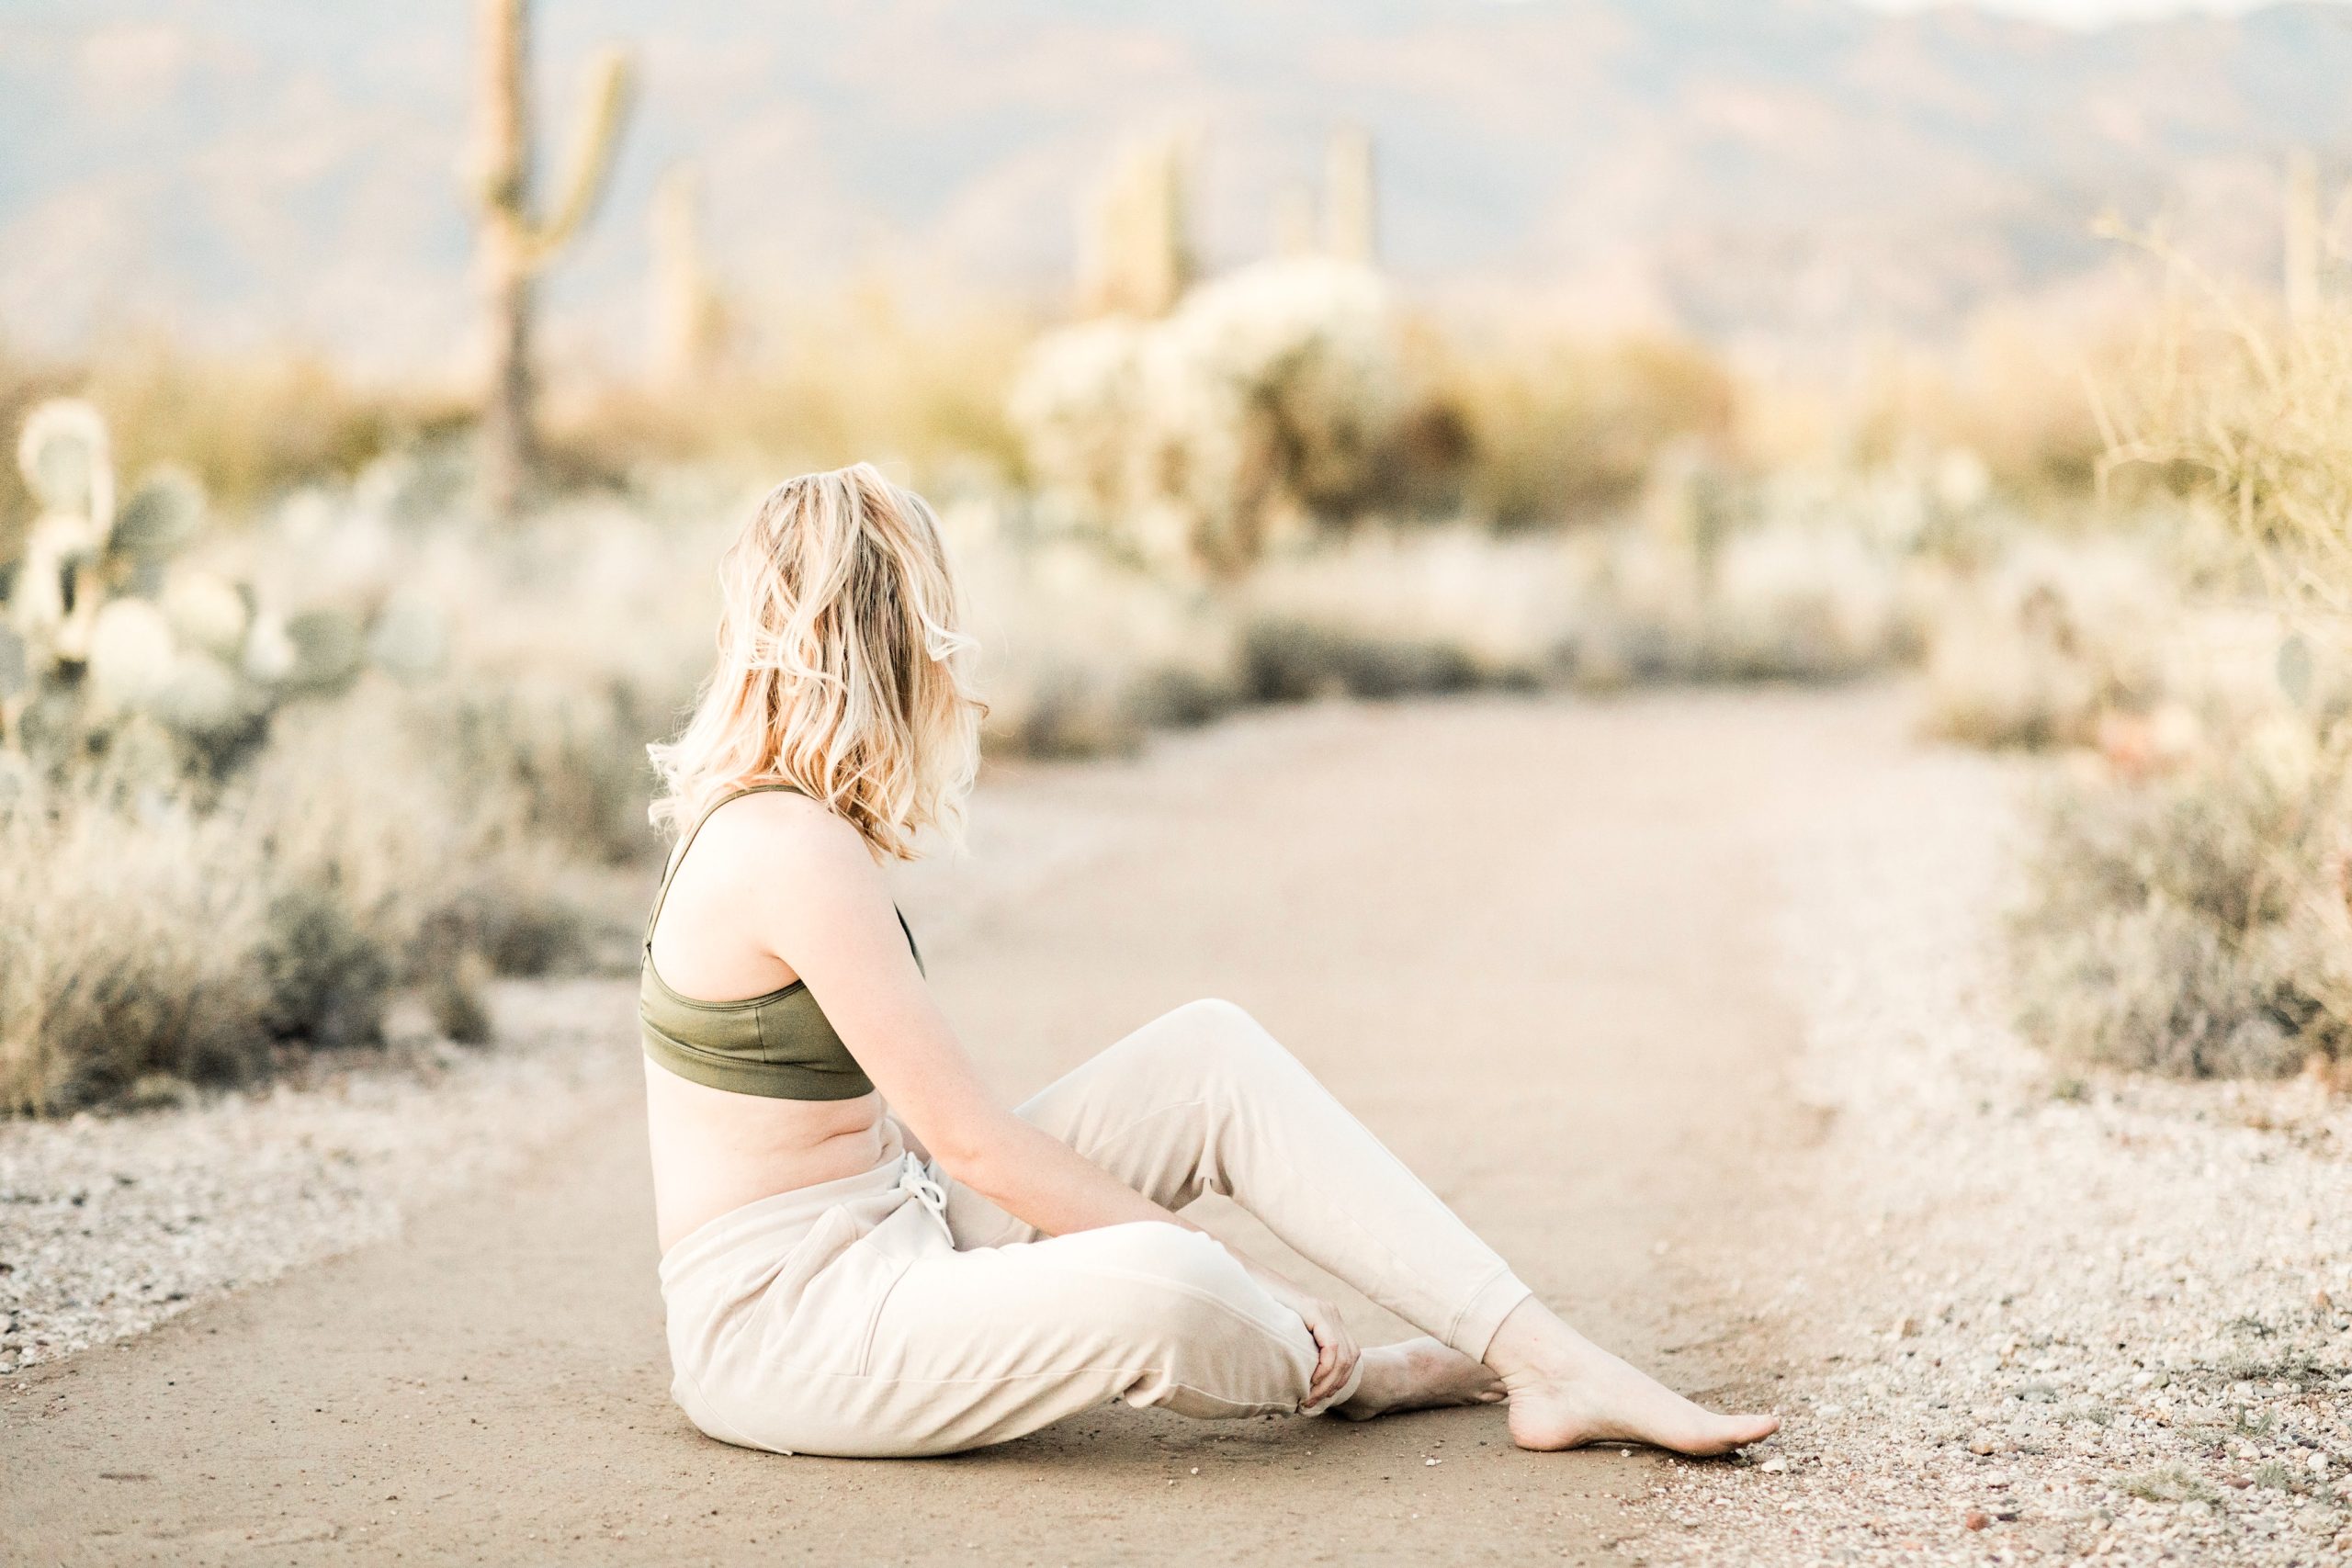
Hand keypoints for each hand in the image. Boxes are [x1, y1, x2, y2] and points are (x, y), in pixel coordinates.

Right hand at [1243, 1260, 1358, 1408]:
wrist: (1247, 1279)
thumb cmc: (1257, 1309)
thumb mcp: (1283, 1332)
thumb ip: (1295, 1347)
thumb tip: (1295, 1378)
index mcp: (1328, 1318)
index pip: (1349, 1356)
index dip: (1339, 1381)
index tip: (1320, 1398)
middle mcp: (1331, 1313)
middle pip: (1351, 1358)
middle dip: (1335, 1386)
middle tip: (1313, 1404)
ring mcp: (1326, 1310)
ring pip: (1345, 1356)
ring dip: (1330, 1383)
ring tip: (1310, 1398)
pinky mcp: (1315, 1310)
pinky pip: (1332, 1347)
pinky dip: (1326, 1368)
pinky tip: (1311, 1381)